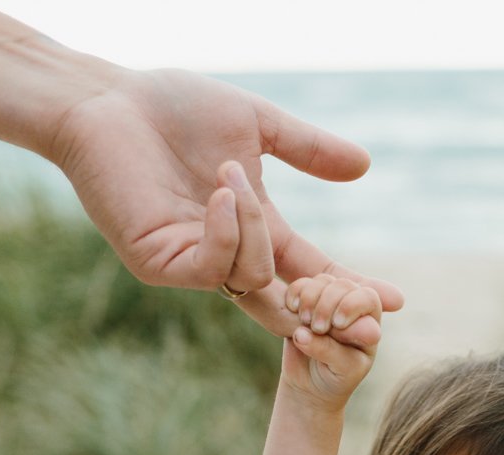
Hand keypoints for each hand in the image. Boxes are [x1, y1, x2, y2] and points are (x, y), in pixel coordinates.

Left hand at [44, 69, 404, 316]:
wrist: (108, 99)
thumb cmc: (173, 107)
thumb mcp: (257, 126)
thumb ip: (308, 149)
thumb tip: (364, 166)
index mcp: (253, 227)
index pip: (310, 271)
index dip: (350, 286)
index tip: (395, 299)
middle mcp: (225, 253)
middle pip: (289, 301)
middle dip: (327, 305)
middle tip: (363, 306)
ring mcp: (191, 262)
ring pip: (253, 278)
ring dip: (254, 228)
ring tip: (232, 176)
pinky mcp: (158, 261)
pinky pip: (212, 267)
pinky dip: (227, 233)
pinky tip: (221, 194)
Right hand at [278, 277, 383, 407]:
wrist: (312, 384)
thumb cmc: (336, 378)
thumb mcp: (341, 370)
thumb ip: (328, 351)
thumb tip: (303, 333)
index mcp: (370, 322)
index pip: (369, 297)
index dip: (351, 304)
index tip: (337, 324)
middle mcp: (352, 307)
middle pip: (343, 286)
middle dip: (328, 303)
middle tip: (318, 328)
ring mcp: (328, 302)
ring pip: (322, 282)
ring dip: (310, 298)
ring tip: (304, 322)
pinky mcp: (306, 303)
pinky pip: (300, 285)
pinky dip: (295, 293)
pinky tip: (292, 307)